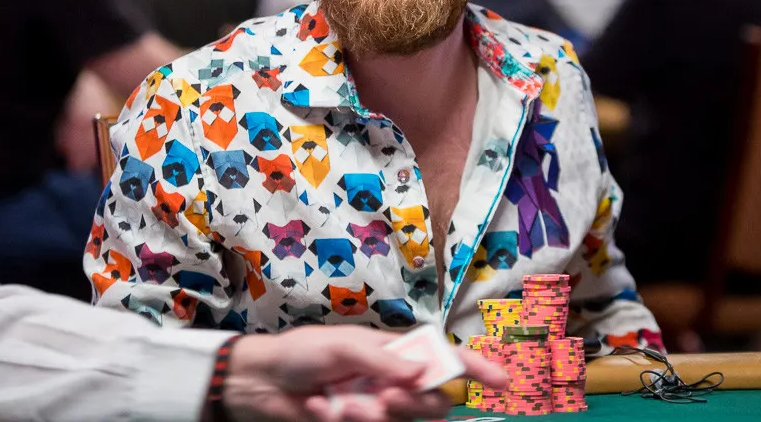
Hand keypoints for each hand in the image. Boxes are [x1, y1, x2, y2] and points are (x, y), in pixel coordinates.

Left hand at [223, 327, 507, 421]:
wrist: (259, 384)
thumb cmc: (301, 353)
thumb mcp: (341, 346)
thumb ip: (381, 359)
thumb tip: (421, 371)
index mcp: (395, 354)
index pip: (444, 359)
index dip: (475, 369)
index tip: (501, 383)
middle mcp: (393, 383)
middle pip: (432, 401)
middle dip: (413, 404)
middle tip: (382, 398)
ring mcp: (376, 410)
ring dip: (371, 416)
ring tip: (337, 405)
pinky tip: (317, 409)